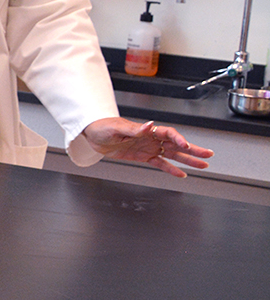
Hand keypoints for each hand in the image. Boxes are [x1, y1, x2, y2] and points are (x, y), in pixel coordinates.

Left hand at [82, 118, 212, 177]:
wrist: (92, 133)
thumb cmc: (102, 126)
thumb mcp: (117, 127)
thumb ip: (135, 129)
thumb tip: (149, 125)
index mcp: (146, 129)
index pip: (168, 133)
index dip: (178, 139)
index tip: (186, 145)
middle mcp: (150, 138)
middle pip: (176, 144)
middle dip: (193, 149)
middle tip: (208, 154)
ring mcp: (148, 147)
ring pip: (172, 155)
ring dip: (188, 160)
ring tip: (203, 165)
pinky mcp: (142, 156)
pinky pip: (160, 163)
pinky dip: (171, 169)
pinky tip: (181, 174)